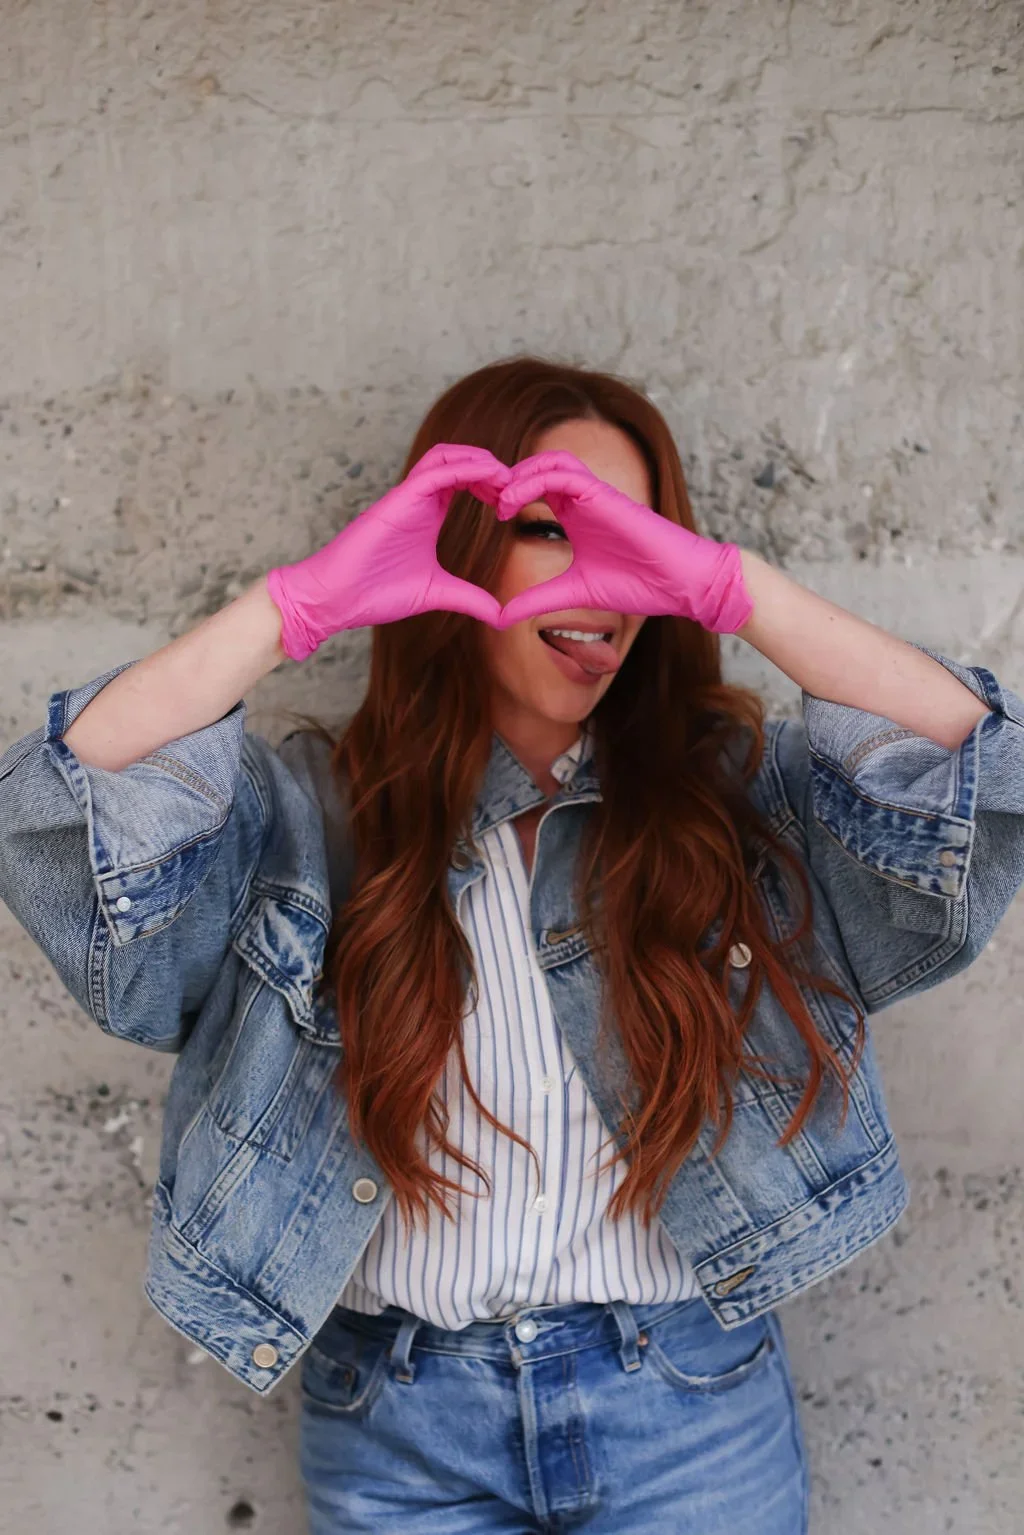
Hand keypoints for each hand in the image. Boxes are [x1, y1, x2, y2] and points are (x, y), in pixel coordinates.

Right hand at [266, 444, 511, 659]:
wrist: (335, 599)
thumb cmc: (374, 593)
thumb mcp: (436, 593)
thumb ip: (469, 598)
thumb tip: (500, 615)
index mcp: (427, 513)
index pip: (462, 480)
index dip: (491, 483)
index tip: (513, 502)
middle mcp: (417, 499)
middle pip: (457, 460)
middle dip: (490, 467)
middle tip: (516, 486)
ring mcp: (405, 497)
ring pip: (445, 456)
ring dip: (479, 460)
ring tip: (506, 476)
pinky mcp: (396, 501)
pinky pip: (434, 474)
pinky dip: (464, 469)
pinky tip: (489, 477)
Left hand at [493, 451, 752, 632]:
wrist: (683, 583)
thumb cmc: (640, 585)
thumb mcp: (574, 594)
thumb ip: (539, 600)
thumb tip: (501, 617)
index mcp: (574, 514)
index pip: (531, 490)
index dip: (502, 496)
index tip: (477, 515)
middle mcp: (582, 497)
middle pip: (534, 468)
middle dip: (502, 479)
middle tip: (474, 497)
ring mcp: (595, 492)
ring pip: (547, 462)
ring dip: (516, 476)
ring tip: (494, 501)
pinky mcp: (606, 495)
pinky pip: (564, 475)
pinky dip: (534, 482)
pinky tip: (512, 505)